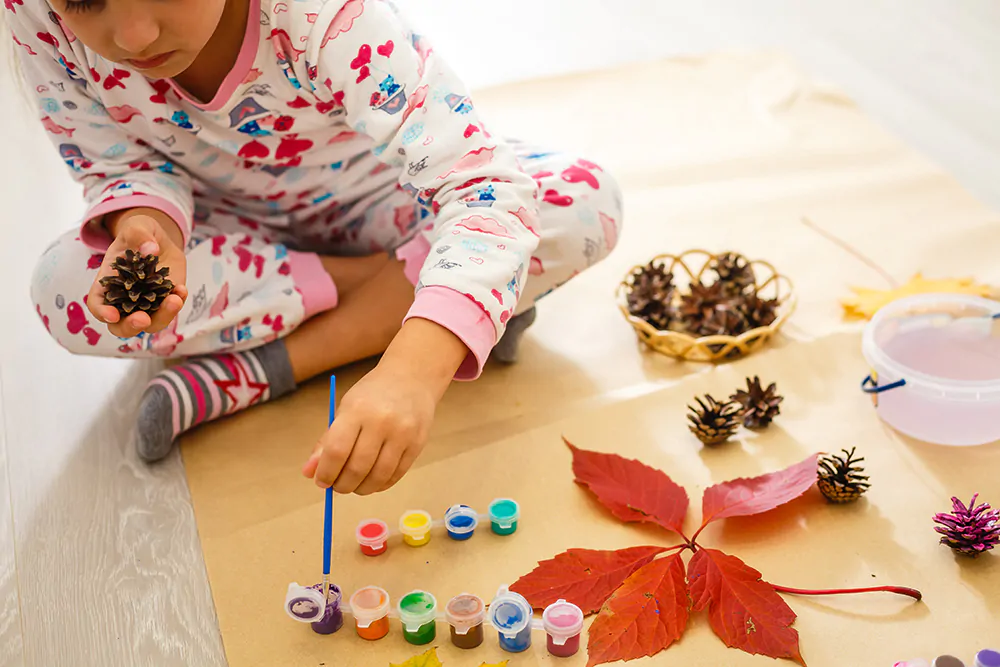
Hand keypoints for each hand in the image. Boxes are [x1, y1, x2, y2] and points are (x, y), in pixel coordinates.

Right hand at [88, 209, 187, 337]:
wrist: (160, 240)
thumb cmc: (138, 234)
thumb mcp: (136, 227)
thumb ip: (139, 234)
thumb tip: (151, 249)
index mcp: (107, 284)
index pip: (97, 304)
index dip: (102, 313)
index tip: (112, 315)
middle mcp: (124, 300)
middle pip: (121, 325)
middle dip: (131, 326)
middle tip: (143, 319)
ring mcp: (147, 304)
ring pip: (151, 323)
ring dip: (162, 316)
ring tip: (174, 299)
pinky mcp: (166, 302)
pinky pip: (171, 309)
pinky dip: (177, 303)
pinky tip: (181, 289)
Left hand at [302, 364, 436, 494]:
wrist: (412, 378)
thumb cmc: (372, 395)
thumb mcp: (345, 409)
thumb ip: (327, 442)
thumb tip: (309, 473)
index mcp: (357, 410)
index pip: (337, 451)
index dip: (326, 473)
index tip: (321, 481)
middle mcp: (381, 421)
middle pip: (357, 468)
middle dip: (342, 485)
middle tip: (337, 487)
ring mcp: (403, 433)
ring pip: (378, 476)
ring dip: (362, 489)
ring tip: (355, 485)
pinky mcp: (418, 443)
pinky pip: (396, 475)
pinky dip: (381, 484)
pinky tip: (373, 480)